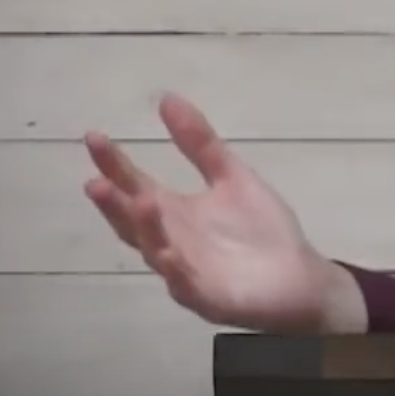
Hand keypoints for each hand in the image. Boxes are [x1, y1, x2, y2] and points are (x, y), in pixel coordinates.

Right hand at [83, 93, 364, 332]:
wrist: (301, 280)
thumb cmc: (262, 230)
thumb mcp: (232, 178)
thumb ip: (200, 144)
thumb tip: (166, 98)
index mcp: (174, 214)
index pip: (135, 186)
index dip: (114, 164)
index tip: (94, 137)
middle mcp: (169, 243)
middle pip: (133, 222)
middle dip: (114, 202)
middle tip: (95, 178)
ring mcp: (184, 273)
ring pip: (156, 251)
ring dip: (145, 229)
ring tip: (139, 201)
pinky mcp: (207, 298)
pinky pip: (185, 284)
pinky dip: (176, 268)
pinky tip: (168, 253)